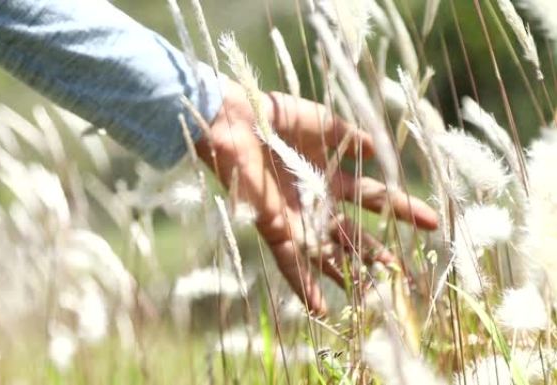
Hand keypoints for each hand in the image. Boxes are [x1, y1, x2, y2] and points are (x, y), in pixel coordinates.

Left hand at [195, 79, 438, 314]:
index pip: (375, 196)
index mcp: (330, 177)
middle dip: (378, 252)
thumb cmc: (274, 116)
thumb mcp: (320, 122)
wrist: (234, 120)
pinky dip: (305, 284)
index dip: (402, 209)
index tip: (431, 222)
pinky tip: (320, 310)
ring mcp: (296, 217)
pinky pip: (291, 261)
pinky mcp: (273, 226)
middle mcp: (316, 202)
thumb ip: (348, 136)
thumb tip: (376, 148)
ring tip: (373, 297)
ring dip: (349, 274)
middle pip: (354, 233)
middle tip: (403, 273)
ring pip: (328, 253)